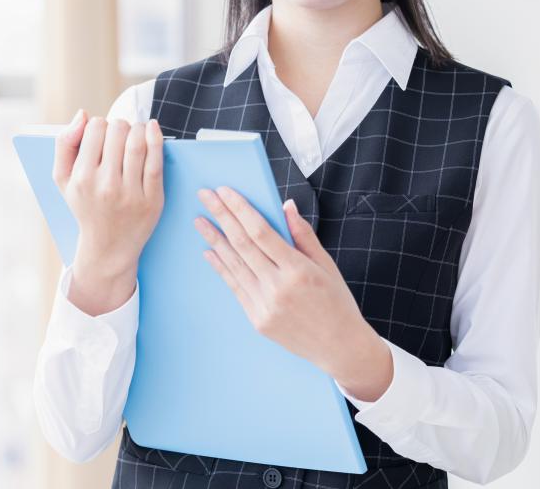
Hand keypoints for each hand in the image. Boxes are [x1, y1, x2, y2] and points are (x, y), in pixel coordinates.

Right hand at [52, 109, 165, 304]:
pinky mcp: (152, 199)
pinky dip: (156, 138)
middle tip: (119, 135)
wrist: (108, 246)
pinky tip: (152, 129)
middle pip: (118, 130)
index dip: (100, 125)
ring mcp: (131, 193)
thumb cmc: (85, 206)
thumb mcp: (63, 179)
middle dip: (120, 125)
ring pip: (138, 141)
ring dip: (138, 128)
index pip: (96, 128)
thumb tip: (83, 114)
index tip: (102, 135)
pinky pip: (156, 161)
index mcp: (82, 177)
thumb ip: (64, 144)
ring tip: (135, 132)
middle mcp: (106, 185)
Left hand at [192, 186, 390, 398]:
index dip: (240, 209)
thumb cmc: (336, 302)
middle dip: (221, 216)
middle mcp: (278, 287)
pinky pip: (235, 287)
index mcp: (298, 270)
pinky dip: (221, 268)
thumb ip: (303, 235)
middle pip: (242, 244)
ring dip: (214, 240)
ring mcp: (265, 306)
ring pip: (234, 265)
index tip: (225, 191)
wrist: (340, 348)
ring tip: (199, 220)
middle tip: (205, 196)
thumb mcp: (327, 265)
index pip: (261, 232)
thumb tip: (286, 205)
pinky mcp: (257, 320)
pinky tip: (210, 252)